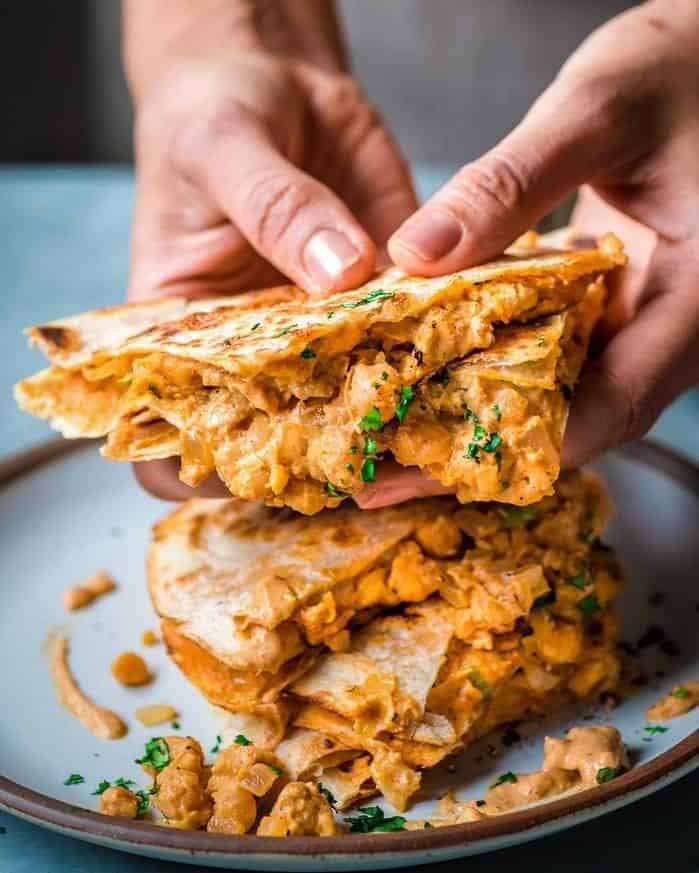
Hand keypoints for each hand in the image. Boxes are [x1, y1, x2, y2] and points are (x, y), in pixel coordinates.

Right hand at [123, 0, 416, 497]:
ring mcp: (320, 334)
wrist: (277, 78)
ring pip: (352, 402)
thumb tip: (342, 274)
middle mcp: (252, 350)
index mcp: (185, 334)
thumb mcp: (226, 147)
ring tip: (433, 427)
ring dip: (390, 420)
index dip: (204, 469)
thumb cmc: (214, 111)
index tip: (263, 469)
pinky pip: (409, 343)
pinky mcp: (381, 305)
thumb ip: (276, 208)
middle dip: (321, 460)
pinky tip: (471, 360)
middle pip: (276, 437)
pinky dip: (438, 357)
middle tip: (376, 460)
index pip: (175, 432)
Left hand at [359, 0, 698, 508]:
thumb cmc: (685, 70)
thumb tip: (414, 254)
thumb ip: (511, 182)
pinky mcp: (616, 303)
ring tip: (395, 431)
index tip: (430, 471)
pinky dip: (497, 364)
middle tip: (387, 470)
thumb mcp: (598, 111)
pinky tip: (436, 367)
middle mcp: (673, 328)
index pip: (615, 404)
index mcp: (697, 298)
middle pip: (580, 418)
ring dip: (484, 414)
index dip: (524, 447)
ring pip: (565, 391)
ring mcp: (645, 319)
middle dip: (483, 450)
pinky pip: (558, 352)